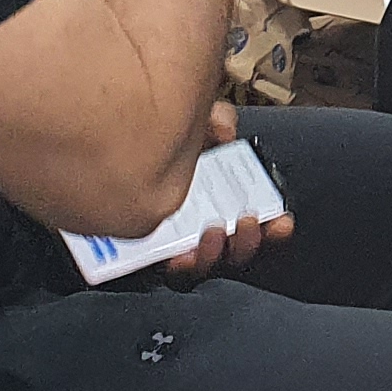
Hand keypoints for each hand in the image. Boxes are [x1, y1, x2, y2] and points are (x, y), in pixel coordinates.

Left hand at [161, 102, 296, 285]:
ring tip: (214, 231)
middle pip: (234, 252)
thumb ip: (213, 120)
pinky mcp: (150, 257)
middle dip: (247, 241)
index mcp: (217, 205)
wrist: (109, 154)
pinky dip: (182, 264)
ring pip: (206, 265)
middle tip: (248, 221)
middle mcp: (200, 230)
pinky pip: (171, 270)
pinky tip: (182, 252)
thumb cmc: (154, 147)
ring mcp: (176, 245)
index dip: (273, 228)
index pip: (255, 226)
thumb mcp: (190, 127)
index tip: (282, 222)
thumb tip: (224, 129)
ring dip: (217, 253)